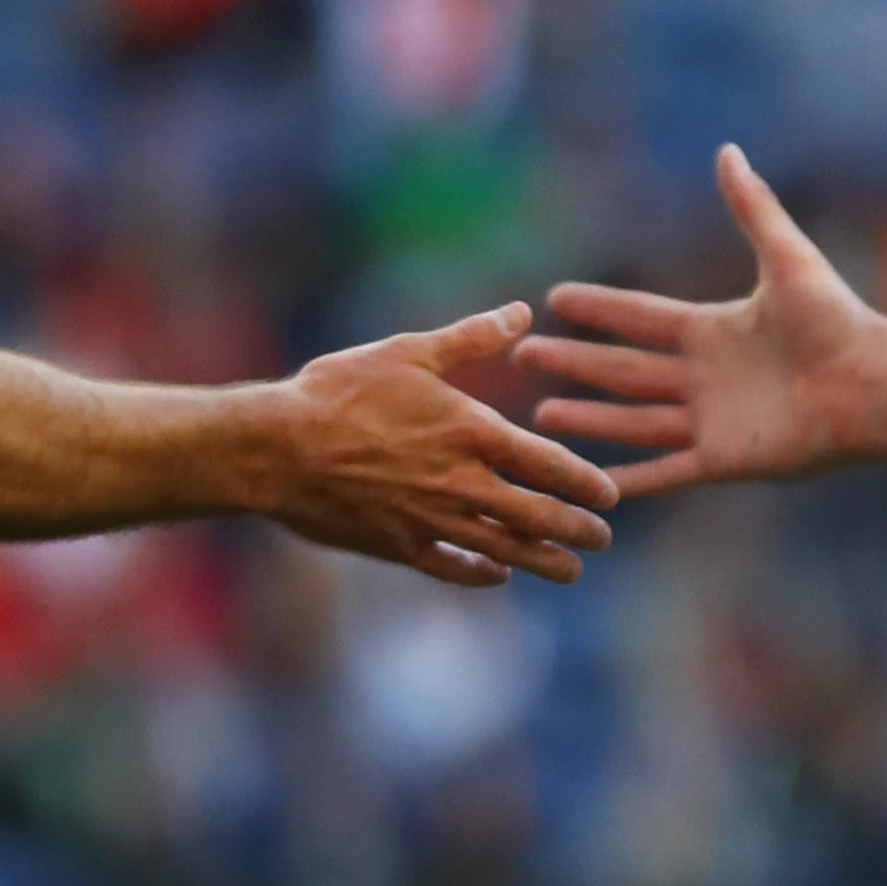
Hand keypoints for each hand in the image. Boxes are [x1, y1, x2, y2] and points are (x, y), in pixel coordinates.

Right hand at [266, 303, 618, 587]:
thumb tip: (521, 311)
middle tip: (602, 538)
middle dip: (577, 529)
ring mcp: (431, 522)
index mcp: (470, 433)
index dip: (585, 481)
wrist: (275, 448)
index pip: (548, 465)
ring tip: (571, 571)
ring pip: (503, 550)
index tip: (611, 494)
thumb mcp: (407, 352)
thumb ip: (471, 338)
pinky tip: (496, 574)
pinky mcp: (398, 547)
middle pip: (537, 515)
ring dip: (542, 561)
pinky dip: (479, 573)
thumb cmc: (338, 392)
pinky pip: (451, 567)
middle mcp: (460, 484)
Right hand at [516, 145, 879, 496]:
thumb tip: (727, 150)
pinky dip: (629, 479)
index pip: (640, 318)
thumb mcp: (785, 258)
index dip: (599, 309)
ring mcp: (710, 421)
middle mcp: (704, 376)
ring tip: (541, 415)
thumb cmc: (836, 322)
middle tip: (522, 356)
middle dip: (574, 362)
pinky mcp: (724, 459)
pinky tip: (592, 482)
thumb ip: (752, 208)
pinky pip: (665, 471)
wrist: (872, 385)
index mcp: (713, 330)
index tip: (554, 299)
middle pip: (624, 369)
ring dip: (588, 418)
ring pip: (633, 421)